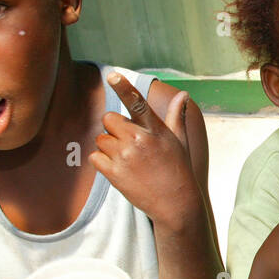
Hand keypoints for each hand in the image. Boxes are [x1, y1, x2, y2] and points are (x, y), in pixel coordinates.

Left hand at [92, 74, 198, 232]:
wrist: (175, 203)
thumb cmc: (178, 169)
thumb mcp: (180, 141)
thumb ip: (176, 116)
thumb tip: (183, 94)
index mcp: (155, 129)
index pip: (137, 103)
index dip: (123, 87)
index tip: (111, 75)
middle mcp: (139, 140)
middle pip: (109, 119)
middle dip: (114, 128)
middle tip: (128, 142)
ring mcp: (125, 157)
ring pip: (101, 139)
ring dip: (108, 146)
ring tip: (127, 159)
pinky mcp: (114, 173)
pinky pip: (95, 157)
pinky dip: (102, 161)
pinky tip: (118, 168)